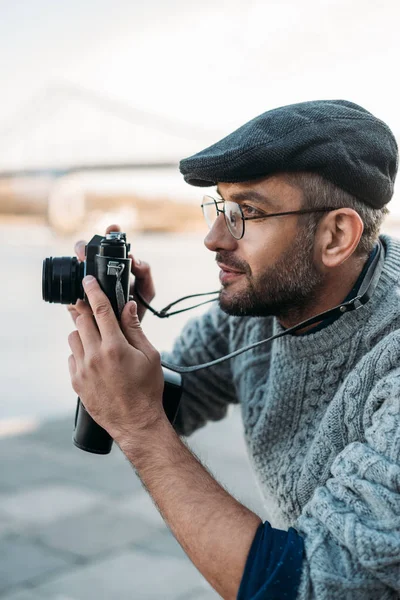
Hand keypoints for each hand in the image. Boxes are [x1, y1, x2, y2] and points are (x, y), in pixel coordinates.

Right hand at [67, 223, 154, 323]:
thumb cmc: (135, 311)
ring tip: (83, 268)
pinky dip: (73, 297)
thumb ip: (145, 275)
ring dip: (77, 267)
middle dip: (86, 247)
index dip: (110, 233)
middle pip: (86, 252)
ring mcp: (83, 286)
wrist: (124, 336)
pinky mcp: (74, 303)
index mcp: (113, 266)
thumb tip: (135, 261)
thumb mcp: (145, 292)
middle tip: (87, 251)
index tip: (112, 228)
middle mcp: (96, 273)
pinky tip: (81, 299)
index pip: (109, 244)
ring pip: (74, 271)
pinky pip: (69, 296)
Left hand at [67, 276, 164, 442]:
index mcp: (115, 346)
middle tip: (91, 306)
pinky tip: (95, 359)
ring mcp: (82, 369)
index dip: (93, 290)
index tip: (88, 280)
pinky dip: (81, 352)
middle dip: (85, 308)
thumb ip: (135, 329)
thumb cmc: (147, 389)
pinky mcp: (76, 381)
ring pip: (74, 337)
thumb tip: (128, 306)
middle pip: (82, 319)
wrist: (135, 422)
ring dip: (83, 331)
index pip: (100, 309)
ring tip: (98, 339)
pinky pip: (72, 357)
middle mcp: (95, 356)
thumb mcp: (150, 356)